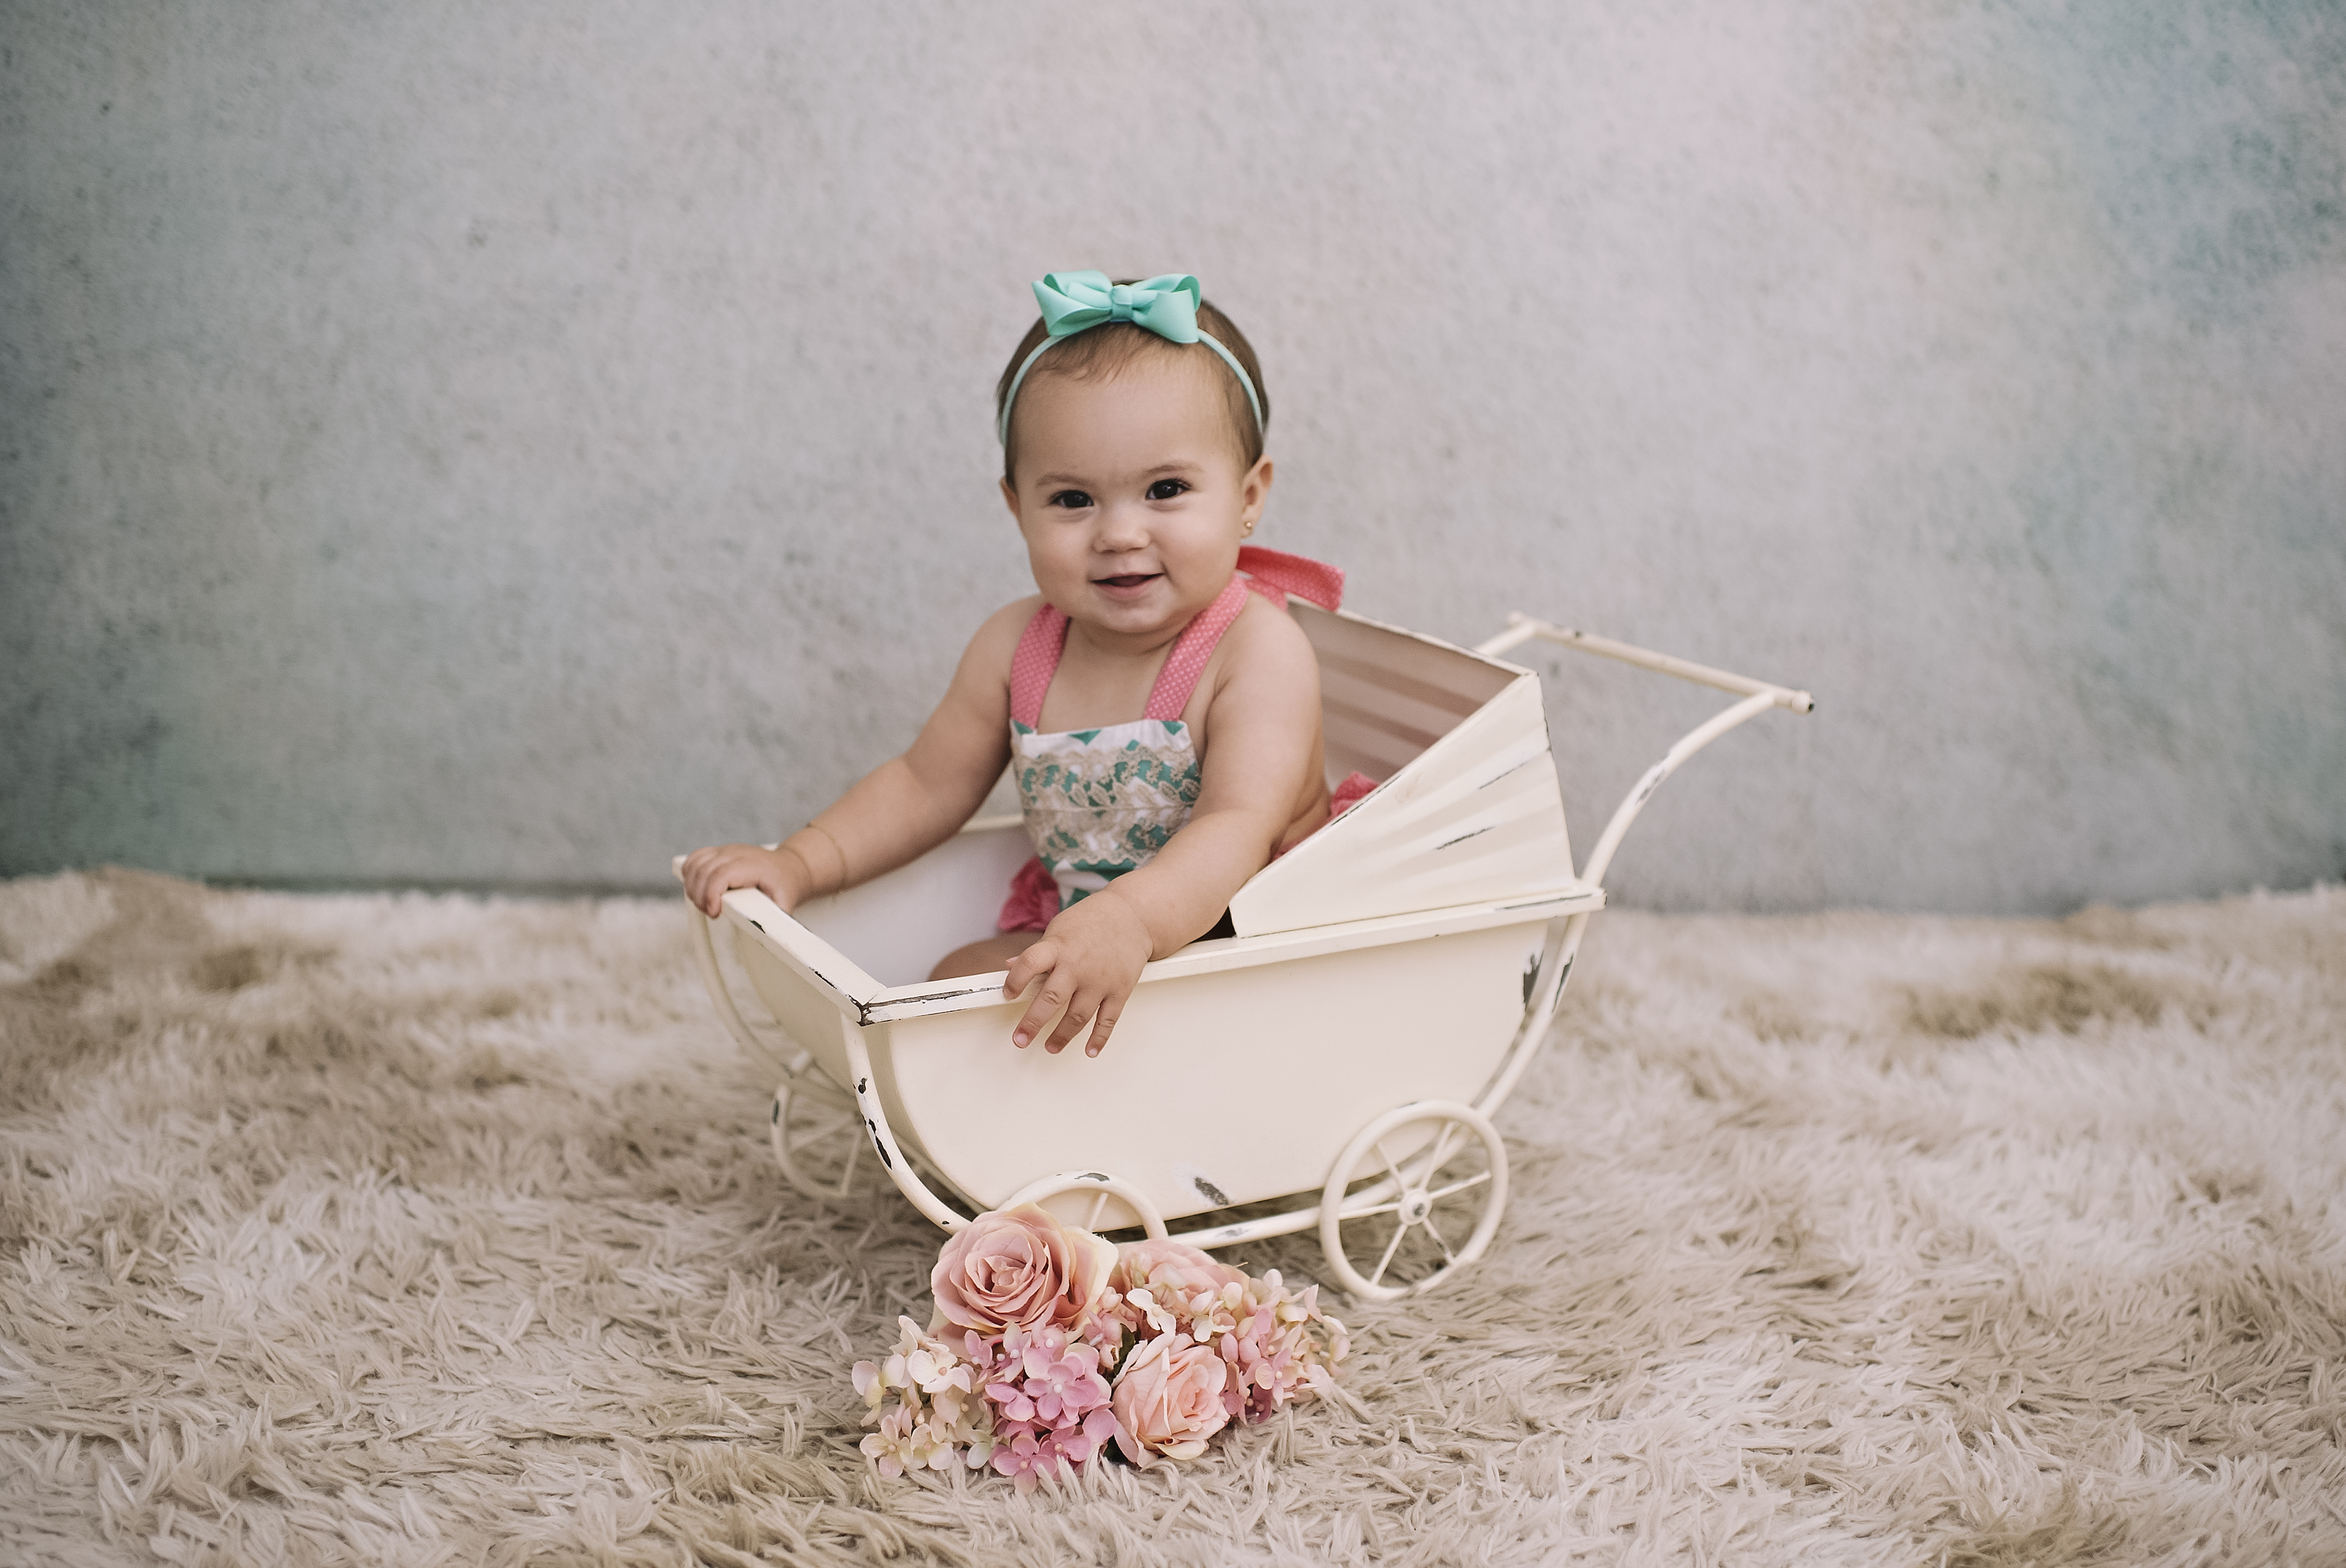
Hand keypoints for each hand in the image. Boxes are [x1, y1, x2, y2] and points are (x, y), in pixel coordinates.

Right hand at [680, 843, 807, 918]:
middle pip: (704, 870)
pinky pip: (694, 860)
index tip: (715, 913)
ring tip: (706, 905)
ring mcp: (725, 850)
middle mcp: (736, 853)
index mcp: (752, 865)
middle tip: (712, 913)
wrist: (788, 867)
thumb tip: (766, 935)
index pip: (722, 874)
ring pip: (695, 864)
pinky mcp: (717, 852)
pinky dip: (689, 875)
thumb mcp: (785, 903)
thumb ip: (774, 919)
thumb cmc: (785, 885)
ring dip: (693, 888)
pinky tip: (699, 891)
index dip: (711, 894)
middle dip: (700, 897)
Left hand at [1002, 892, 1154, 1056]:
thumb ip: (1038, 952)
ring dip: (1062, 1036)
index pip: (1030, 964)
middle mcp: (1078, 965)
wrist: (1133, 916)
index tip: (1007, 995)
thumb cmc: (1092, 921)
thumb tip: (1010, 966)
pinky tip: (1090, 1050)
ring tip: (1050, 1047)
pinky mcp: (1120, 990)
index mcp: (1058, 947)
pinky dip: (1099, 1038)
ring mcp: (1101, 980)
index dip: (1015, 981)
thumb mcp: (1059, 929)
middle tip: (1020, 1039)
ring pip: (1078, 1016)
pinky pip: (1108, 1020)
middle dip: (1033, 1022)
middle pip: (1051, 998)